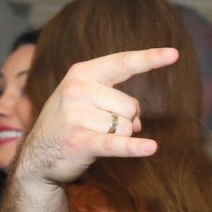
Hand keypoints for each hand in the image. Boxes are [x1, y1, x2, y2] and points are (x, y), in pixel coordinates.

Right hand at [14, 48, 178, 187]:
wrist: (37, 156)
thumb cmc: (70, 123)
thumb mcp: (87, 101)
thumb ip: (116, 101)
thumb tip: (137, 121)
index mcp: (82, 73)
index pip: (122, 63)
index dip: (150, 58)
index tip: (174, 54)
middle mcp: (77, 89)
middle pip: (131, 106)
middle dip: (125, 120)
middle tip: (101, 127)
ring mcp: (75, 115)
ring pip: (126, 127)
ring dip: (118, 138)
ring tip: (93, 138)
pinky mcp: (79, 141)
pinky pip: (116, 143)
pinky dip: (134, 148)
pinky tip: (150, 148)